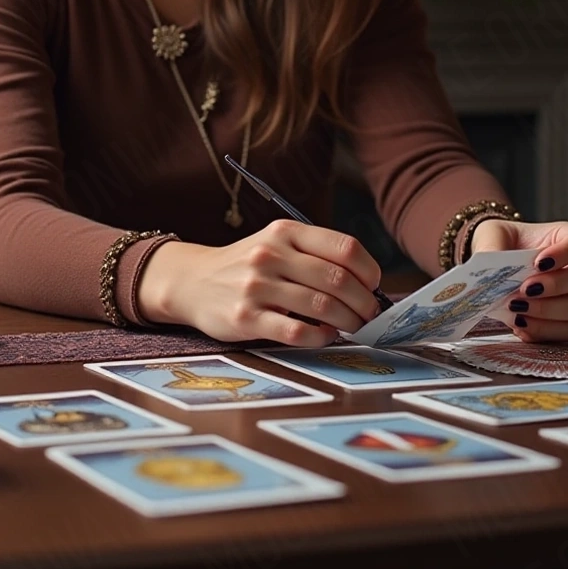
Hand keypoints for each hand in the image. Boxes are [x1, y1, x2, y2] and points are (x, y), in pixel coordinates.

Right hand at [136, 218, 383, 345]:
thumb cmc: (247, 265)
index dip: (369, 270)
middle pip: (338, 279)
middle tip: (370, 314)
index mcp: (285, 232)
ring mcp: (257, 286)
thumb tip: (366, 283)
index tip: (374, 286)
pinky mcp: (246, 318)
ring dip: (348, 321)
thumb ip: (314, 255)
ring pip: (322, 306)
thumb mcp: (276, 243)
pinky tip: (325, 336)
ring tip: (353, 326)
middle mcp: (271, 254)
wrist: (193, 281)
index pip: (344, 247)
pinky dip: (320, 337)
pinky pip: (296, 331)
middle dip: (364, 302)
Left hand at [468, 218, 567, 341]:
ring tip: (517, 309)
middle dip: (555, 285)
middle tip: (524, 289)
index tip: (538, 262)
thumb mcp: (492, 236)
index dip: (565, 253)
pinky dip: (545, 330)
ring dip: (548, 311)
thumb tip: (491, 271)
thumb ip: (492, 247)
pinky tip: (520, 323)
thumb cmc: (503, 244)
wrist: (497, 266)